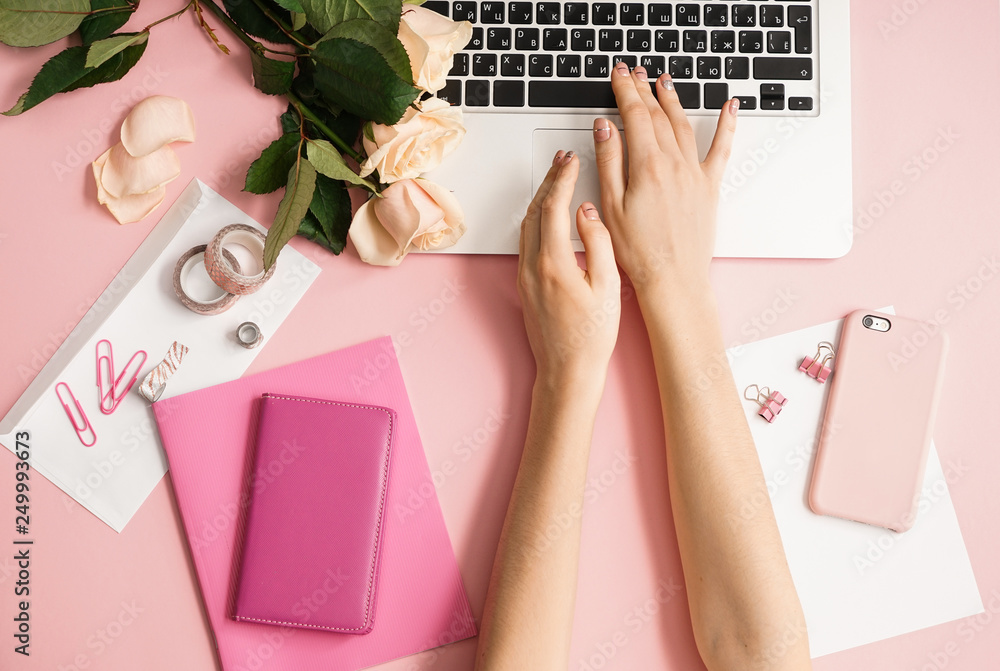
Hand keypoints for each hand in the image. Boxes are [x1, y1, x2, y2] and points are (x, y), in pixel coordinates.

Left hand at [518, 151, 620, 391]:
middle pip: (535, 210)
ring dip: (541, 198)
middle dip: (549, 180)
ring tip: (556, 179)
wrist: (568, 370)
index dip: (563, 178)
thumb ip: (598, 243)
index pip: (554, 206)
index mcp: (553, 263)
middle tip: (562, 160)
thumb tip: (586, 212)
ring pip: (527, 224)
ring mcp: (524, 276)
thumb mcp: (608, 286)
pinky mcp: (524, 285)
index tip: (572, 159)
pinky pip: (526, 240)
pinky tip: (548, 214)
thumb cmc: (592, 337)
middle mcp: (532, 267)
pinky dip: (537, 218)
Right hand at [593, 63, 738, 294]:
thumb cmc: (639, 252)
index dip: (625, 90)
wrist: (673, 279)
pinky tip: (731, 107)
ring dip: (672, 100)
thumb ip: (609, 162)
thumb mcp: (611, 206)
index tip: (618, 75)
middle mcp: (675, 165)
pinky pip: (721, 149)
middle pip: (657, 115)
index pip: (634, 116)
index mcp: (647, 167)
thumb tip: (605, 127)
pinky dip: (727, 125)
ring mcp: (694, 174)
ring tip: (663, 82)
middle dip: (643, 90)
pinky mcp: (709, 187)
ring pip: (683, 125)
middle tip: (634, 73)